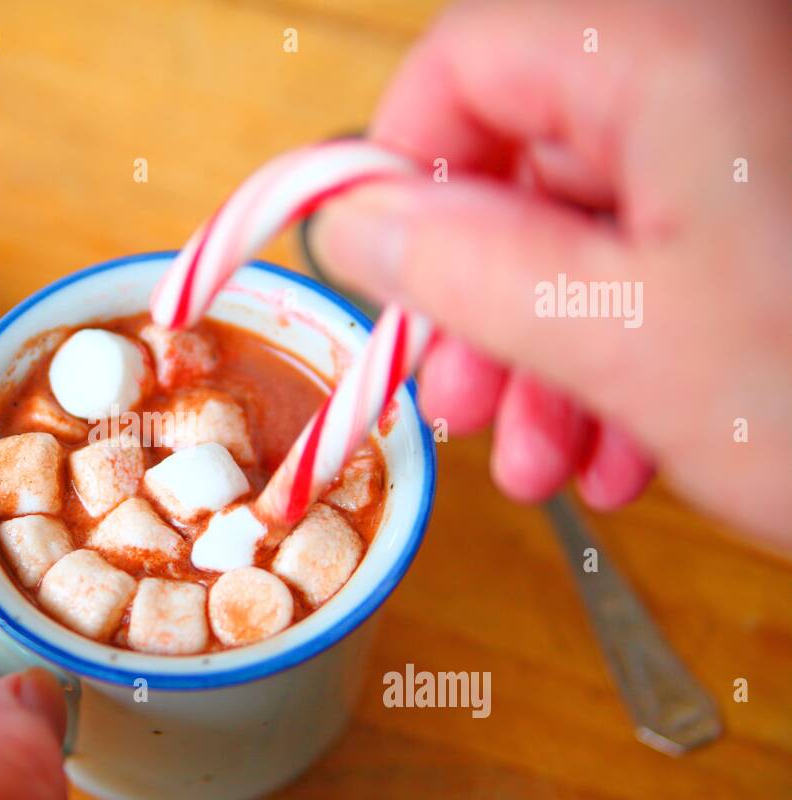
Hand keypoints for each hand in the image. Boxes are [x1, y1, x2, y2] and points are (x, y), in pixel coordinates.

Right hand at [314, 0, 791, 547]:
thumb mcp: (613, 339)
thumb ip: (452, 268)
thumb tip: (344, 221)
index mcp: (664, 45)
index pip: (461, 64)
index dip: (397, 180)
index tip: (382, 289)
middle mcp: (717, 58)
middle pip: (525, 156)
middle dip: (477, 302)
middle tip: (460, 405)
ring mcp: (758, 133)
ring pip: (594, 220)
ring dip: (545, 349)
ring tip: (545, 462)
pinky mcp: (785, 197)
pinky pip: (671, 249)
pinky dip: (626, 347)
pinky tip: (623, 447)